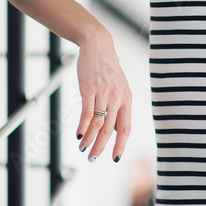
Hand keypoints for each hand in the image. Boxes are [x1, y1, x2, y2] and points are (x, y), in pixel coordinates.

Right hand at [75, 29, 131, 161]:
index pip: (126, 128)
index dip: (120, 145)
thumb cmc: (107, 70)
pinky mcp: (89, 89)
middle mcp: (117, 98)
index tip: (115, 159)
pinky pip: (87, 113)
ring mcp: (104, 94)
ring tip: (83, 150)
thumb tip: (115, 130)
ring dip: (89, 140)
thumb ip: (117, 108)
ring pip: (98, 124)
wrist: (97, 46)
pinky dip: (82, 127)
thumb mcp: (119, 88)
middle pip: (110, 130)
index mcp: (127, 100)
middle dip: (101, 147)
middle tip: (92, 159)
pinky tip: (78, 136)